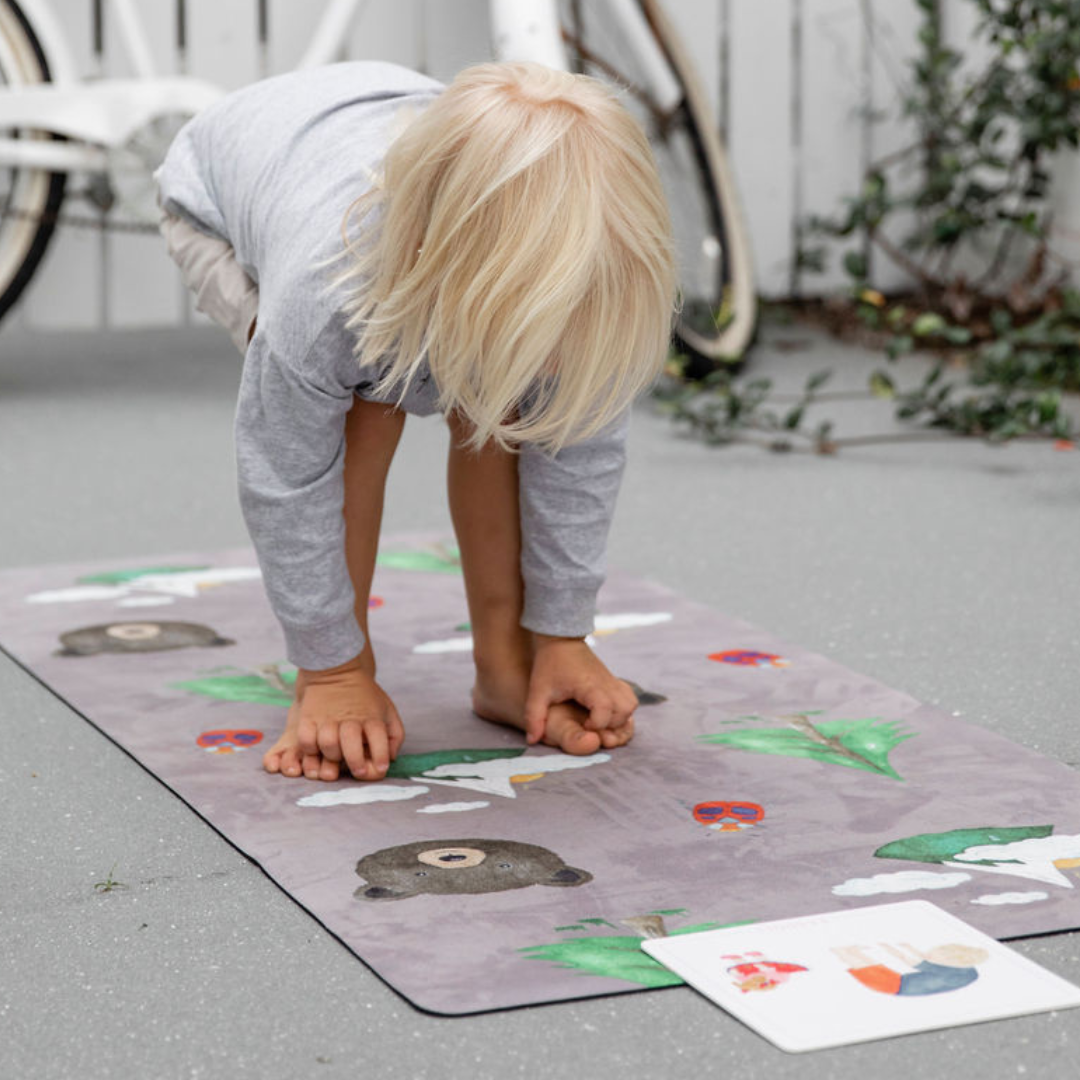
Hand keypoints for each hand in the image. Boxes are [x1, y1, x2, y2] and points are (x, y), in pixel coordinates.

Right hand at [295, 657, 404, 779]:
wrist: (337, 670)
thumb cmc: (365, 697)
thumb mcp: (387, 710)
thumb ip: (394, 734)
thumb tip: (390, 758)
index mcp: (371, 715)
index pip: (378, 736)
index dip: (381, 754)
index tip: (381, 767)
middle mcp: (349, 717)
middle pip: (351, 741)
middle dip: (356, 761)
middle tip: (359, 772)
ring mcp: (327, 717)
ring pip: (327, 743)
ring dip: (332, 755)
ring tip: (337, 757)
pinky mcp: (308, 717)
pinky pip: (306, 739)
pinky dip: (311, 749)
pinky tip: (317, 749)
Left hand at [523, 635, 638, 746]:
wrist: (561, 640)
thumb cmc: (549, 664)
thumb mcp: (538, 691)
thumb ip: (534, 717)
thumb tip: (532, 740)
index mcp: (589, 685)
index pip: (605, 710)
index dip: (596, 724)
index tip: (582, 723)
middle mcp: (606, 683)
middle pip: (623, 711)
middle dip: (609, 724)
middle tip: (589, 724)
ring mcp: (612, 681)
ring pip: (630, 705)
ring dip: (619, 717)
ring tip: (598, 719)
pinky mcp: (613, 681)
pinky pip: (629, 698)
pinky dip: (621, 708)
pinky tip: (603, 711)